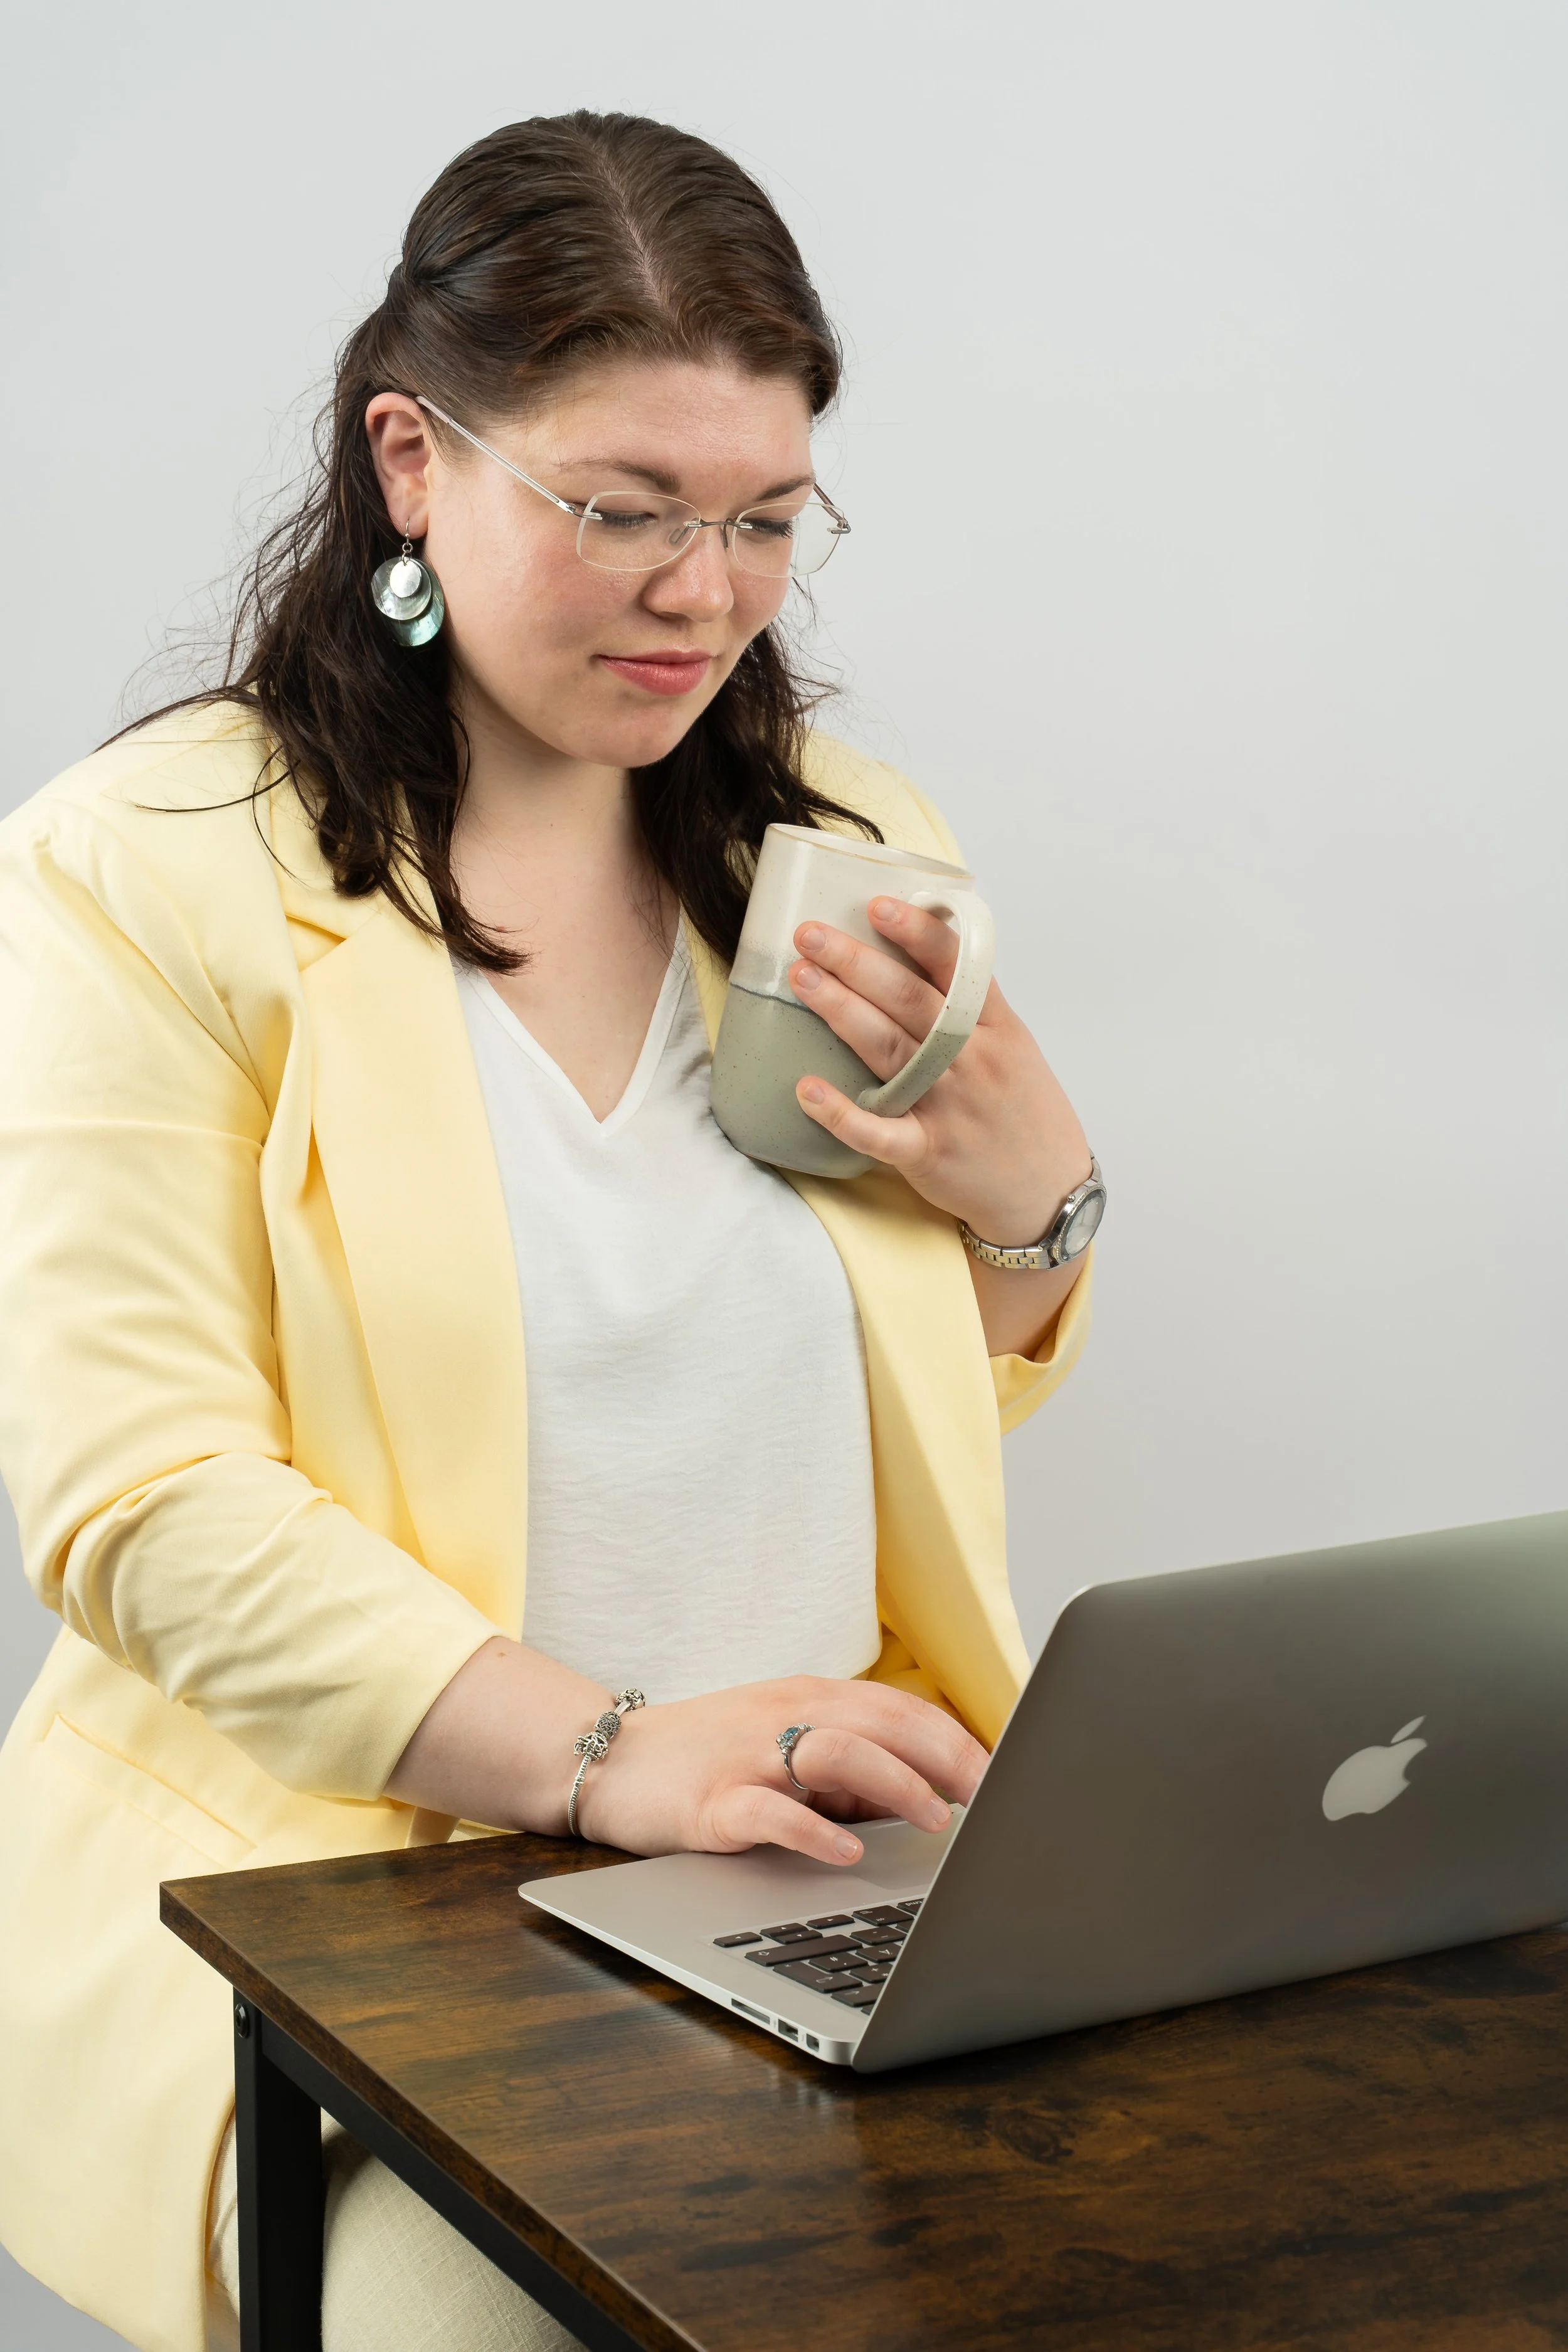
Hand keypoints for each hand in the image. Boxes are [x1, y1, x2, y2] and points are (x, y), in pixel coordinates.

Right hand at [574, 1674, 988, 1867]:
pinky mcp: (711, 1801)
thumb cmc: (709, 1755)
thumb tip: (926, 1796)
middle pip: (884, 1721)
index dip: (959, 1741)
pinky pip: (770, 1810)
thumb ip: (848, 1766)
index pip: (902, 1708)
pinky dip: (812, 1827)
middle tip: (994, 1800)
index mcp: (809, 1697)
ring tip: (937, 1820)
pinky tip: (844, 1849)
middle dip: (948, 1760)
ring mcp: (749, 1756)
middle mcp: (786, 1715)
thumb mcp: (785, 1744)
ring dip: (896, 1784)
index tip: (1006, 1776)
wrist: (611, 1759)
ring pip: (838, 1751)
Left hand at [788, 898, 1090, 1246]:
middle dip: (858, 963)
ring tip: (801, 979)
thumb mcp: (1014, 1045)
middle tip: (809, 935)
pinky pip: (880, 1132)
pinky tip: (808, 1090)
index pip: (956, 967)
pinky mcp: (927, 1152)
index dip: (917, 933)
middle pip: (910, 1001)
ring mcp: (949, 1106)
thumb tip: (923, 947)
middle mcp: (972, 1060)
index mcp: (996, 1027)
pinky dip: (843, 1113)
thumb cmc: (1024, 1110)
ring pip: (890, 1049)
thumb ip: (970, 1004)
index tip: (877, 904)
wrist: (1050, 1192)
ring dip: (842, 1011)